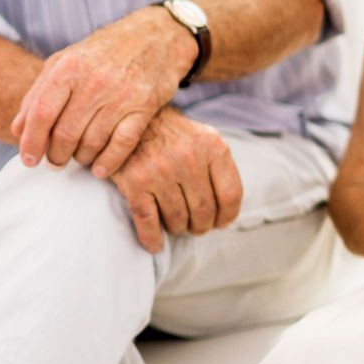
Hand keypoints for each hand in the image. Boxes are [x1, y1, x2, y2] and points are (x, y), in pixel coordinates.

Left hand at [13, 7, 192, 173]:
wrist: (155, 36)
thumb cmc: (104, 52)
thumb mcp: (65, 61)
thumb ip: (38, 94)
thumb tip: (18, 130)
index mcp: (69, 68)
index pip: (41, 114)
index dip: (31, 142)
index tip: (29, 159)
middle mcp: (94, 81)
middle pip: (65, 134)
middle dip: (56, 155)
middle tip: (56, 161)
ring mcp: (122, 94)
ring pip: (92, 142)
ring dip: (81, 158)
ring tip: (79, 157)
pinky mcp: (145, 106)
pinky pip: (122, 144)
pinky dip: (109, 162)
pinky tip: (101, 168)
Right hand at [109, 109, 242, 253]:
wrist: (132, 117)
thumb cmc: (172, 133)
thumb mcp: (204, 138)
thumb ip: (219, 167)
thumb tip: (228, 212)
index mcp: (213, 147)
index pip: (231, 194)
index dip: (228, 215)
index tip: (222, 223)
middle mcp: (189, 159)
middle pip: (204, 210)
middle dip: (202, 226)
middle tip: (196, 227)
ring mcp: (161, 171)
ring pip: (177, 218)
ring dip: (179, 229)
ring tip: (178, 226)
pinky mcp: (135, 182)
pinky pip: (147, 221)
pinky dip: (152, 238)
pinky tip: (155, 245)